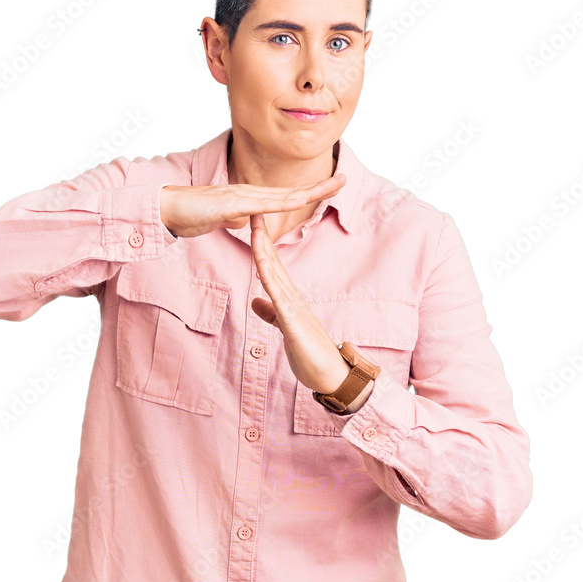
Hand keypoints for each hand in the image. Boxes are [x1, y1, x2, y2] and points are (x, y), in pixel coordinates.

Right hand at [159, 173, 345, 238]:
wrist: (167, 208)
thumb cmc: (190, 214)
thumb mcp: (220, 221)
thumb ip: (235, 219)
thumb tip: (247, 223)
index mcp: (248, 199)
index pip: (285, 197)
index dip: (309, 192)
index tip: (330, 187)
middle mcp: (248, 193)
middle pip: (291, 191)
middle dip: (319, 186)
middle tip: (345, 179)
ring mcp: (240, 196)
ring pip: (281, 195)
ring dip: (308, 191)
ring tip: (332, 185)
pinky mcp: (229, 204)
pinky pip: (259, 205)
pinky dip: (279, 204)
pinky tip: (296, 200)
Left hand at [248, 213, 374, 409]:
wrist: (330, 374)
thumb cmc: (310, 353)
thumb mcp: (284, 328)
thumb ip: (271, 313)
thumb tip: (256, 302)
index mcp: (288, 299)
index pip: (271, 265)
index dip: (261, 243)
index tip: (252, 222)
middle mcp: (292, 297)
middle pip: (273, 261)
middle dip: (261, 235)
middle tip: (253, 207)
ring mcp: (293, 307)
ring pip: (274, 273)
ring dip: (264, 249)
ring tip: (255, 226)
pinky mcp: (293, 321)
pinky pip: (278, 296)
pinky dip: (269, 279)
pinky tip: (261, 265)